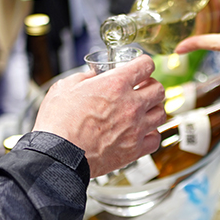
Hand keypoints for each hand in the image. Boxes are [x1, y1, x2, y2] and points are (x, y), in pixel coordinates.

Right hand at [34, 56, 165, 177]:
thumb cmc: (58, 123)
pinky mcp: (134, 150)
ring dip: (153, 109)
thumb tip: (93, 77)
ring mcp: (135, 128)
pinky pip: (155, 139)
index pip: (146, 65)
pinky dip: (151, 134)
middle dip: (150, 86)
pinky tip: (141, 132)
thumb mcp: (65, 87)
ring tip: (143, 111)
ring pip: (161, 113)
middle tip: (141, 89)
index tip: (141, 67)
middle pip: (158, 89)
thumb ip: (85, 77)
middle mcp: (131, 105)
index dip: (144, 64)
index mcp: (115, 85)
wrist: (58, 155)